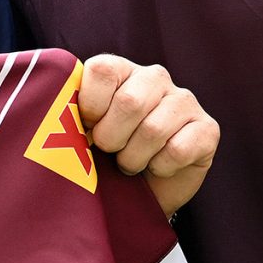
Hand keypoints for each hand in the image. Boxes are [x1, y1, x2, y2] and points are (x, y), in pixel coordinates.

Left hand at [78, 54, 217, 215]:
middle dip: (112, 139)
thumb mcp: (81, 132)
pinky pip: (177, 150)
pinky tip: (157, 167)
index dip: (90, 107)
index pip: (103, 71)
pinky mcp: (208, 129)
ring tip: (131, 162)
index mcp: (121, 69)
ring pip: (153, 129)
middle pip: (130, 102)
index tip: (88, 128)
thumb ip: (68, 115)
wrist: (140, 193)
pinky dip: (159, 168)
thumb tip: (54, 117)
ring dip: (134, 158)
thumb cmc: (106, 157)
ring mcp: (184, 101)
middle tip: (111, 152)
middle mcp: (155, 77)